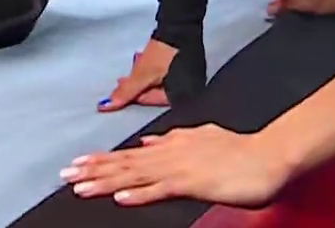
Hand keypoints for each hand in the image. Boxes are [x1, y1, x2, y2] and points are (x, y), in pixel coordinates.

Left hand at [63, 126, 292, 206]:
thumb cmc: (241, 151)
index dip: (103, 159)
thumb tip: (150, 142)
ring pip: (135, 175)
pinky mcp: (192, 183)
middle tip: (64, 174)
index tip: (78, 163)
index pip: (131, 154)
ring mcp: (180, 167)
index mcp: (174, 144)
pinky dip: (138, 194)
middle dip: (93, 169)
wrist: (269, 155)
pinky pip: (160, 190)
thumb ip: (176, 140)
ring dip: (106, 181)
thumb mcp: (203, 137)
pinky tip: (119, 198)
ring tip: (79, 186)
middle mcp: (172, 153)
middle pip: (126, 163)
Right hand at [267, 0, 334, 17]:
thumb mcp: (309, 3)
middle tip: (309, 12)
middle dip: (295, 9)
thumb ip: (288, 4)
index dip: (285, 11)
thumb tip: (270, 8)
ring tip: (318, 9)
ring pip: (296, 0)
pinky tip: (320, 8)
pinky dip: (311, 6)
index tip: (297, 16)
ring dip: (304, 8)